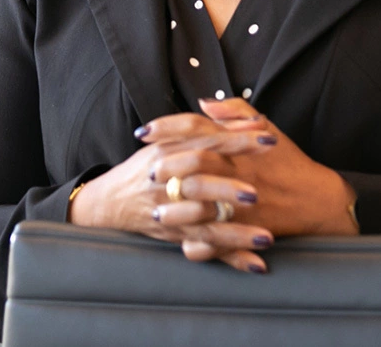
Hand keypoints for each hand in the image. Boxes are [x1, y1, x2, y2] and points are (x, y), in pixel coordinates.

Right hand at [69, 112, 277, 271]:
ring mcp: (170, 212)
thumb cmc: (148, 167)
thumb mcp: (170, 141)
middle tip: (256, 193)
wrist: (112, 201)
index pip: (207, 142)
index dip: (238, 140)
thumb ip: (204, 128)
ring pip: (204, 222)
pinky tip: (256, 263)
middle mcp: (168, 181)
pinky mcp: (175, 236)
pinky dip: (232, 256)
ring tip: (265, 235)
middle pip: (198, 183)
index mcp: (171, 151)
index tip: (269, 138)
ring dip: (235, 232)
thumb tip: (243, 116)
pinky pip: (206, 248)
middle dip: (227, 188)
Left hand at [151, 98, 359, 238]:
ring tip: (156, 211)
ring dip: (176, 209)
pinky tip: (184, 245)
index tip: (144, 132)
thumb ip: (235, 111)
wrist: (319, 199)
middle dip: (165, 165)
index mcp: (238, 143)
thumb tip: (204, 104)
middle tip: (147, 170)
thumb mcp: (266, 127)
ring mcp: (242, 201)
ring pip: (202, 204)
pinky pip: (220, 240)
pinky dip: (201, 245)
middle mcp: (238, 169)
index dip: (166, 127)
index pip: (196, 128)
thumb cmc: (289, 161)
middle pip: (193, 162)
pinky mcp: (249, 229)